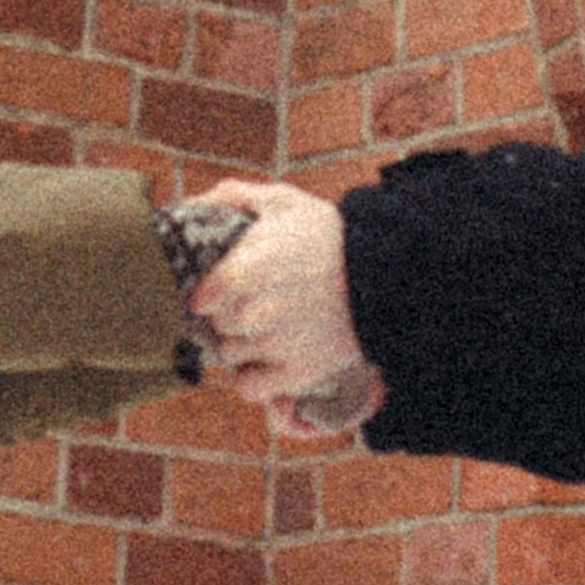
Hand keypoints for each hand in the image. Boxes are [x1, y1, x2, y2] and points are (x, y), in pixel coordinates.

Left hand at [185, 179, 381, 432]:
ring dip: (239, 342)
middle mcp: (257, 311)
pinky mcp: (296, 372)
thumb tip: (197, 201)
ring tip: (263, 325)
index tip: (213, 289)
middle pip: (216, 324)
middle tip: (248, 300)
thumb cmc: (332, 236)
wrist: (387, 276)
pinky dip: (252, 376)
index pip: (202, 296)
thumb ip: (237, 197)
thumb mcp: (287, 202)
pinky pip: (250, 387)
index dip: (206, 293)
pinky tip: (266, 357)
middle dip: (226, 312)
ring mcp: (276, 345)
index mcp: (251, 267)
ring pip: (229, 354)